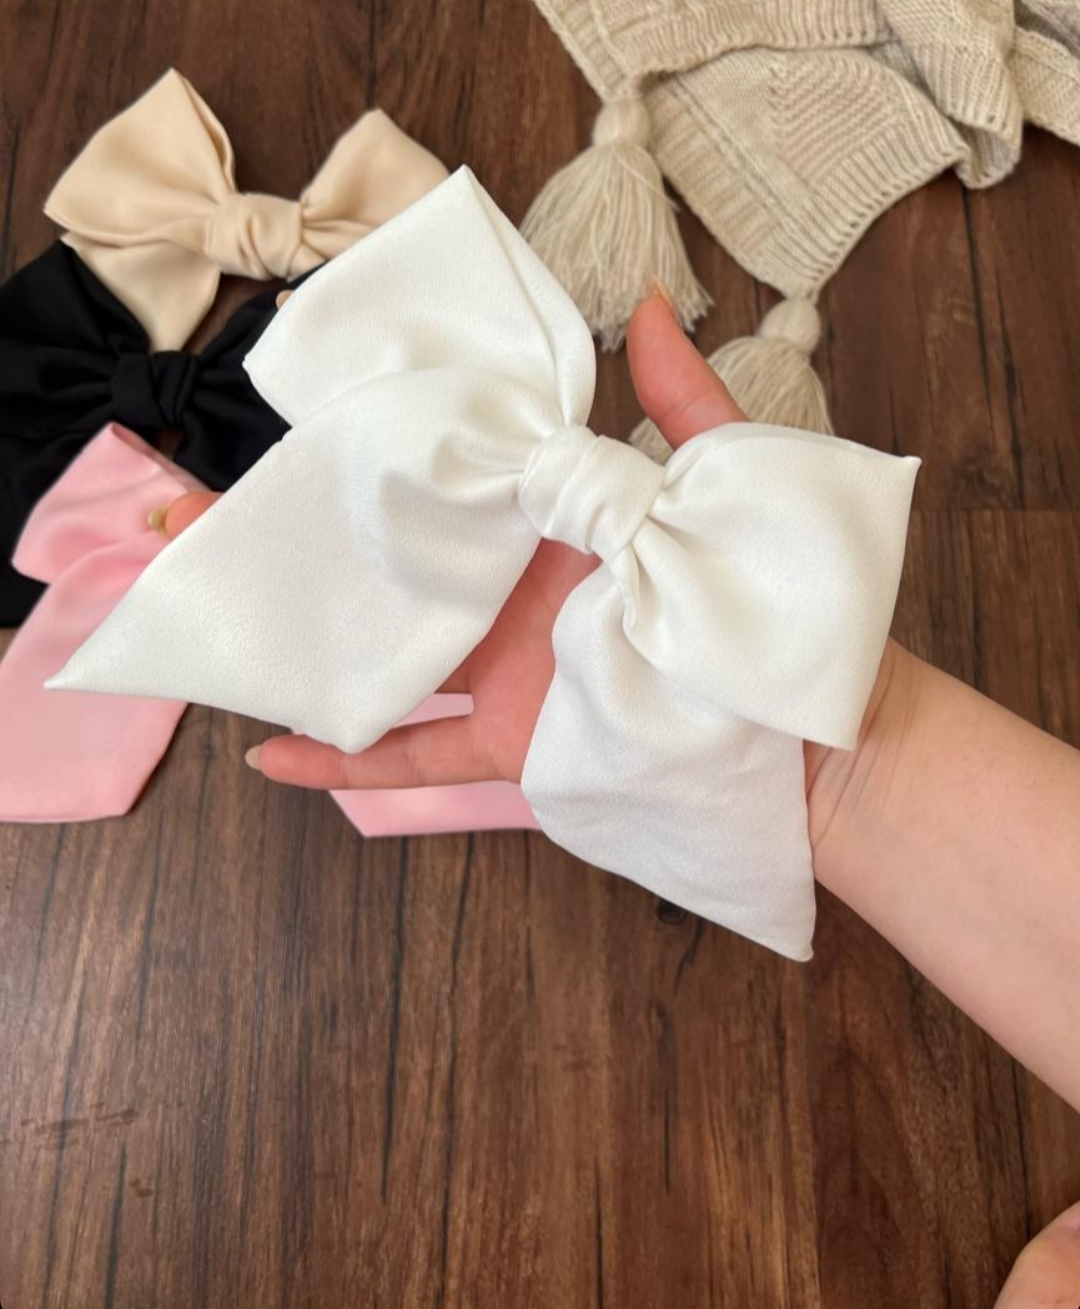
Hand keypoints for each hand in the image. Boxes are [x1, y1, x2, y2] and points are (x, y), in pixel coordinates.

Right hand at [159, 289, 744, 789]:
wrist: (802, 730)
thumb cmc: (763, 598)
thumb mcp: (724, 481)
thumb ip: (680, 401)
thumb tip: (646, 303)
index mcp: (547, 522)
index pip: (439, 483)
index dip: (361, 460)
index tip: (284, 440)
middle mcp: (509, 592)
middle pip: (383, 563)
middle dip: (294, 540)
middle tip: (193, 518)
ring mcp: (499, 669)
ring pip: (377, 655)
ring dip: (294, 640)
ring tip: (206, 617)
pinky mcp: (504, 741)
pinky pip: (411, 756)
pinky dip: (345, 762)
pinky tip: (271, 754)